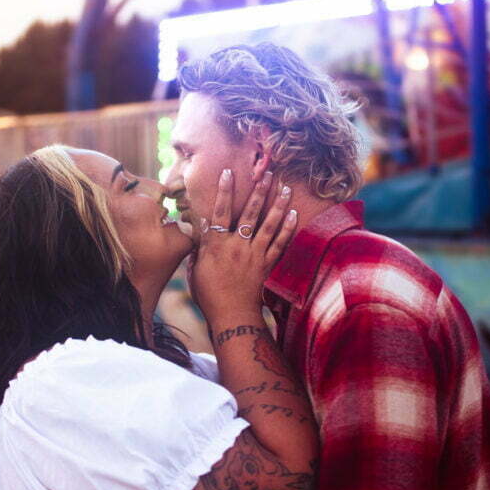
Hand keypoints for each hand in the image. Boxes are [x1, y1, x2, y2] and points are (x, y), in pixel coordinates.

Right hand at [190, 169, 296, 323]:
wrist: (231, 316)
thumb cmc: (208, 295)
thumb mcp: (195, 270)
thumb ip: (199, 247)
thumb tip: (200, 226)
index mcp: (216, 245)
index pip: (220, 212)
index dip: (225, 191)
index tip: (229, 173)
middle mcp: (236, 246)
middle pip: (249, 213)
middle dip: (259, 191)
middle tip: (267, 174)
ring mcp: (253, 255)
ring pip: (268, 225)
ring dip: (278, 205)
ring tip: (286, 188)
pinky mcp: (266, 265)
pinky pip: (279, 244)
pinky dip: (287, 229)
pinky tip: (294, 215)